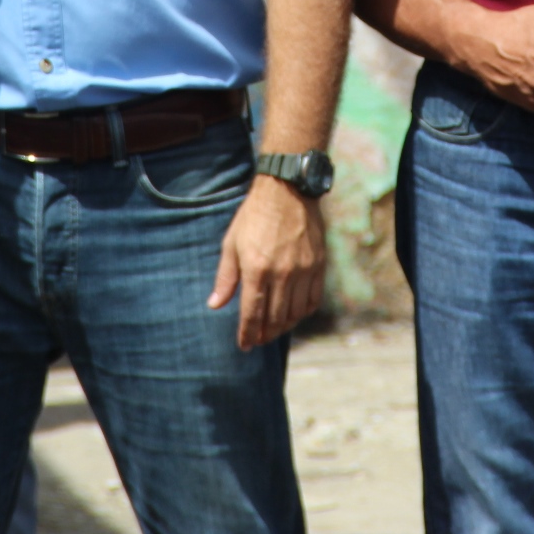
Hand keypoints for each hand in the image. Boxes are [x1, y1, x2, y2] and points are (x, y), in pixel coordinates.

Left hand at [208, 177, 325, 350]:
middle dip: (264, 334)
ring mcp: (303, 270)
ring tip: (273, 329)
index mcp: (256, 268)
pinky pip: (313, 300)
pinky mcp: (318, 265)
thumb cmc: (254, 216)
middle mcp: (281, 273)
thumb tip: (215, 304)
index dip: (247, 333)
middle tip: (257, 340)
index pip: (252, 313)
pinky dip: (303, 313)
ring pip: (294, 313)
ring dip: (283, 327)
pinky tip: (294, 314)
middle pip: (274, 318)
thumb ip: (226, 277)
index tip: (244, 344)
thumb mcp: (232, 243)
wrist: (287, 189)